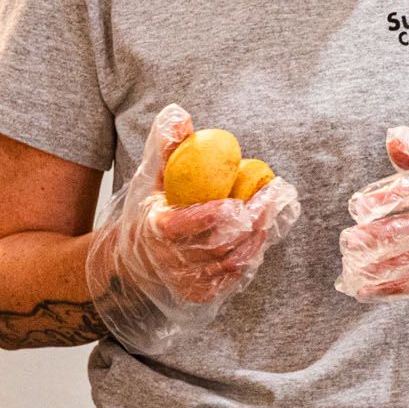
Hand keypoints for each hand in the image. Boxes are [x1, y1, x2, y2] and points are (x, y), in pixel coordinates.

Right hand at [85, 104, 300, 350]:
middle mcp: (170, 258)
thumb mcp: (151, 176)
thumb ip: (166, 147)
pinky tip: (259, 235)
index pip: (186, 225)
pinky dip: (251, 256)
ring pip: (231, 263)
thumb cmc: (151, 209)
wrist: (136, 260)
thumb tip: (180, 115)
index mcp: (156, 228)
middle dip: (251, 222)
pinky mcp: (200, 292)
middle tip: (273, 199)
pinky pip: (233, 277)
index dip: (215, 215)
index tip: (240, 200)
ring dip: (257, 239)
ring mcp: (186, 279)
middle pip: (218, 245)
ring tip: (271, 213)